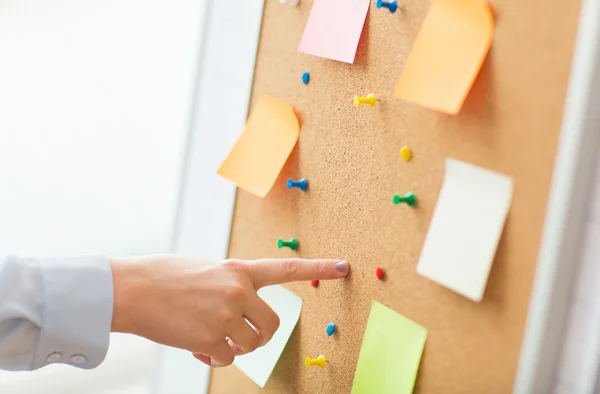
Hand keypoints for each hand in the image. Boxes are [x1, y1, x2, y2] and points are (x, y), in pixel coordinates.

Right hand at [109, 255, 348, 366]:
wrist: (132, 289)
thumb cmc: (165, 277)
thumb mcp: (205, 269)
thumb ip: (230, 284)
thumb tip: (239, 314)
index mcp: (238, 268)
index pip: (286, 268)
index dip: (318, 267)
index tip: (344, 267)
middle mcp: (238, 289)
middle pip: (273, 325)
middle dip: (260, 336)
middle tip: (243, 336)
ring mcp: (226, 314)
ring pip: (251, 345)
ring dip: (236, 347)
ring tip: (212, 339)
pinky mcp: (211, 338)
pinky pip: (228, 358)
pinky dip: (216, 358)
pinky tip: (198, 347)